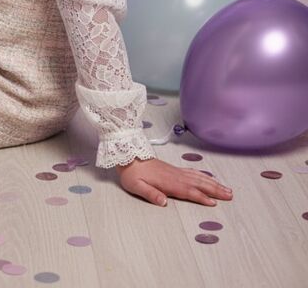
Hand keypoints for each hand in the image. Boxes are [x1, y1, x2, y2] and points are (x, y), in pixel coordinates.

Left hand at [116, 156, 232, 207]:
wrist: (128, 156)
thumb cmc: (132, 174)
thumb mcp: (136, 186)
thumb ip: (150, 194)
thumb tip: (163, 202)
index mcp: (168, 182)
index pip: (188, 191)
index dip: (201, 197)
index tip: (214, 203)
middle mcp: (175, 176)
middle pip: (199, 183)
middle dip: (215, 190)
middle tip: (230, 195)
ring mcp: (176, 172)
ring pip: (198, 177)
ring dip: (213, 183)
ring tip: (226, 188)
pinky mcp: (174, 169)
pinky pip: (193, 172)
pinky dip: (204, 175)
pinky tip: (209, 178)